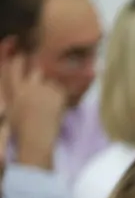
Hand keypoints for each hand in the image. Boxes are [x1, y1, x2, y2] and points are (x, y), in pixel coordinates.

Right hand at [0, 52, 65, 168]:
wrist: (37, 140)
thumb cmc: (21, 129)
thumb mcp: (10, 109)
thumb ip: (11, 94)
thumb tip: (13, 86)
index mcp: (15, 90)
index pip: (14, 67)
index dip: (19, 60)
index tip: (22, 57)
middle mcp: (29, 87)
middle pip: (36, 70)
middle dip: (39, 73)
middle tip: (43, 82)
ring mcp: (45, 90)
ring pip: (51, 81)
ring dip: (51, 88)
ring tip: (49, 102)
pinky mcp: (57, 96)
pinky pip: (61, 90)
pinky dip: (60, 96)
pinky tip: (57, 106)